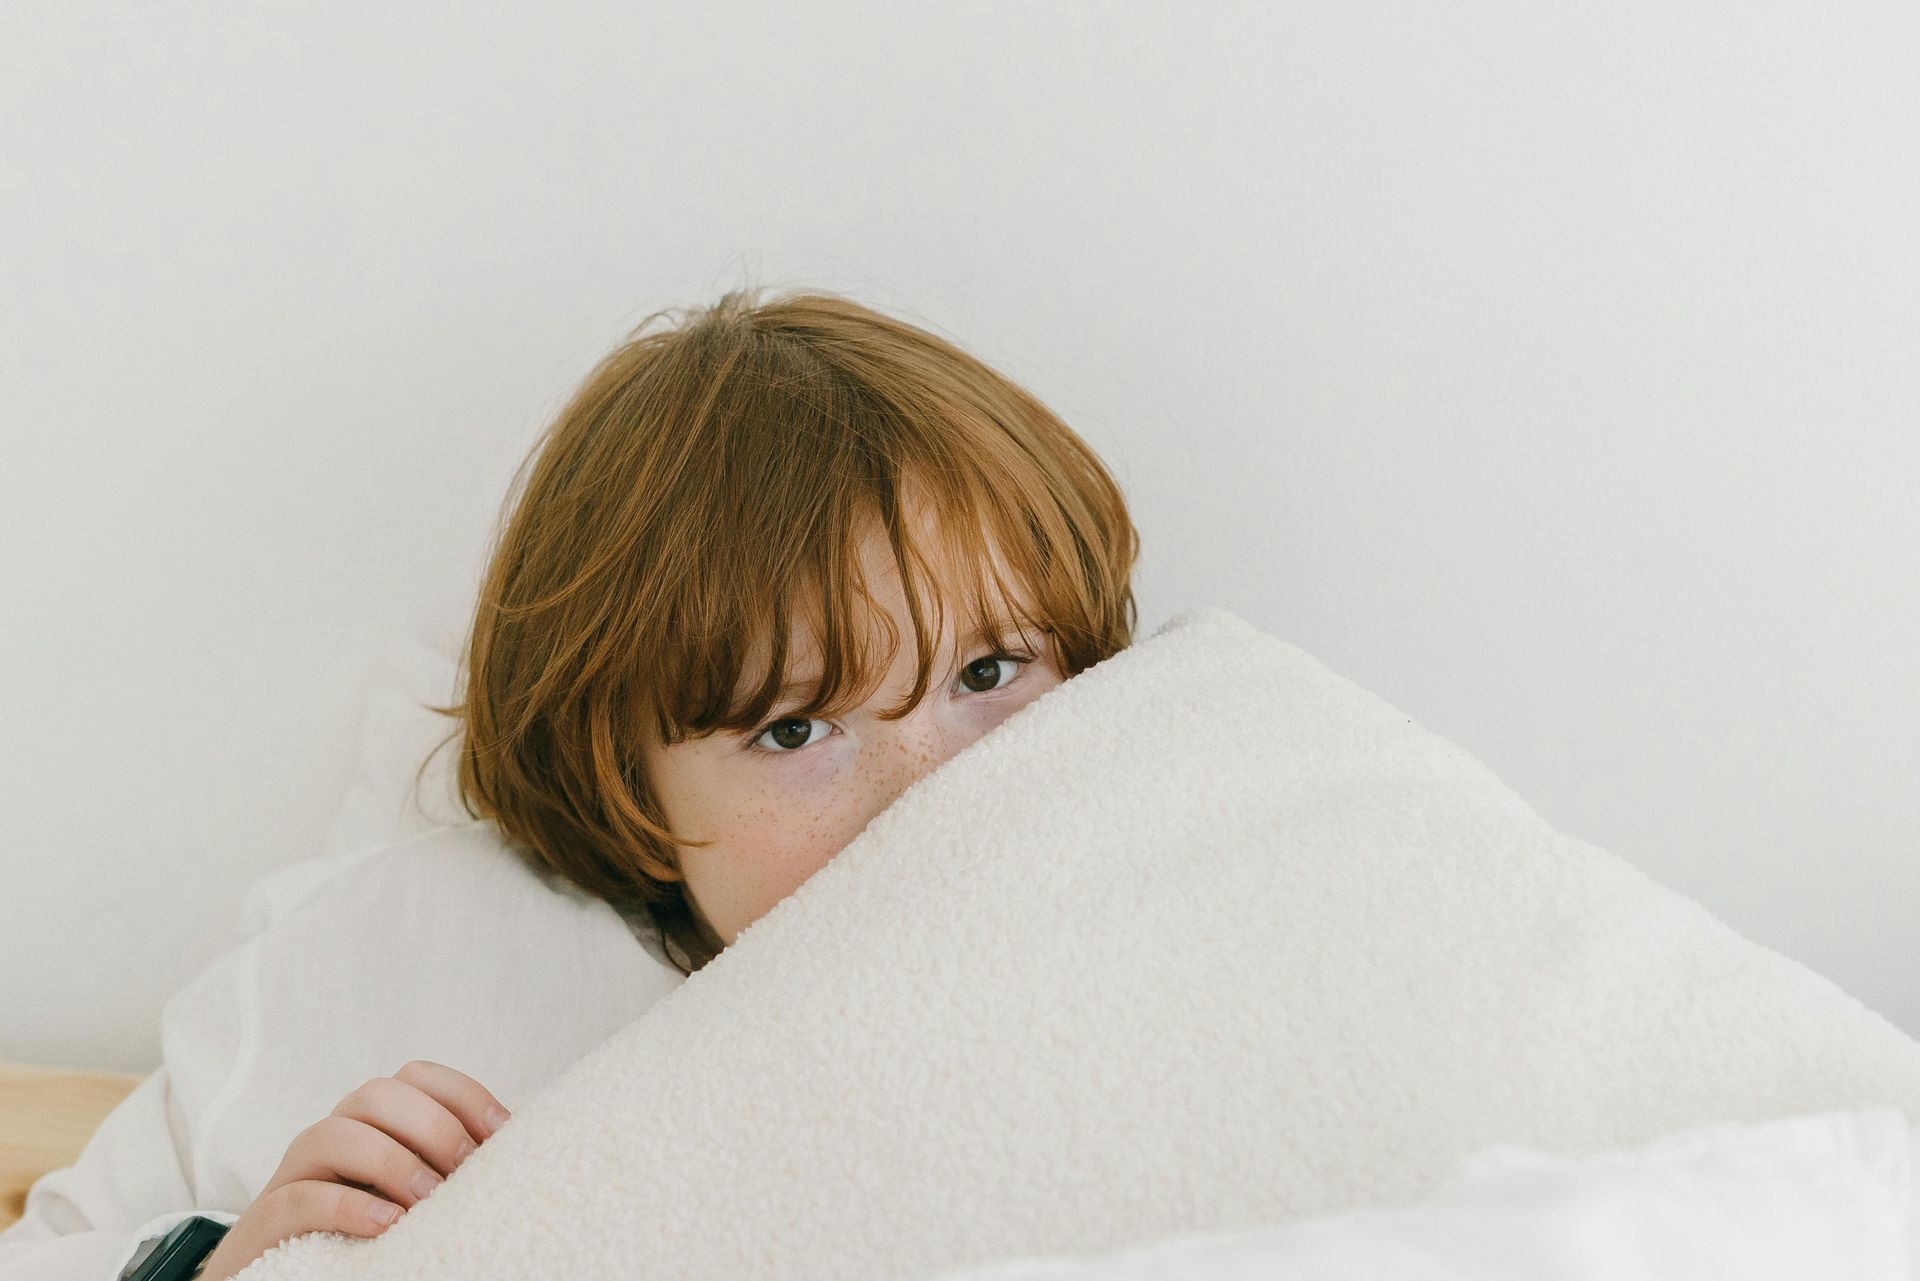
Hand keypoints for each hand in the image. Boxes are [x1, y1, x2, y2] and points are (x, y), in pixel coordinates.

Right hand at [192, 1060, 509, 1280]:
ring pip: (332, 1133)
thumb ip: (447, 1162)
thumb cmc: (368, 1228)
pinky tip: (385, 1226)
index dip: (464, 1095)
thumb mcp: (414, 1189)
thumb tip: (517, 1147)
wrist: (286, 1272)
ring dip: (389, 1162)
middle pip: (377, 1094)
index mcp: (373, 1120)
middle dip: (431, 1126)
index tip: (502, 1133)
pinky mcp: (267, 1218)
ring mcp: (296, 1172)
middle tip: (464, 1171)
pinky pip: (299, 1197)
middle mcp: (333, 1133)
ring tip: (425, 1201)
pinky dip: (346, 1207)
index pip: (417, 1076)